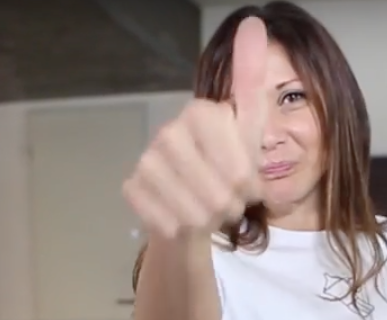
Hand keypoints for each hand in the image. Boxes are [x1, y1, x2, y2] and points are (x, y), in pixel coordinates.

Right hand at [122, 17, 267, 240]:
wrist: (192, 202)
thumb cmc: (226, 166)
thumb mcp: (250, 128)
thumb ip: (252, 82)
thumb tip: (255, 23)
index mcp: (201, 113)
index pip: (240, 171)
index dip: (248, 186)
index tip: (244, 181)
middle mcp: (168, 132)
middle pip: (219, 194)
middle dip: (230, 205)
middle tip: (225, 198)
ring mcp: (146, 160)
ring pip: (195, 214)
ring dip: (209, 220)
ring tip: (206, 207)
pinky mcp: (131, 189)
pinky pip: (171, 223)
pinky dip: (184, 229)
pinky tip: (180, 215)